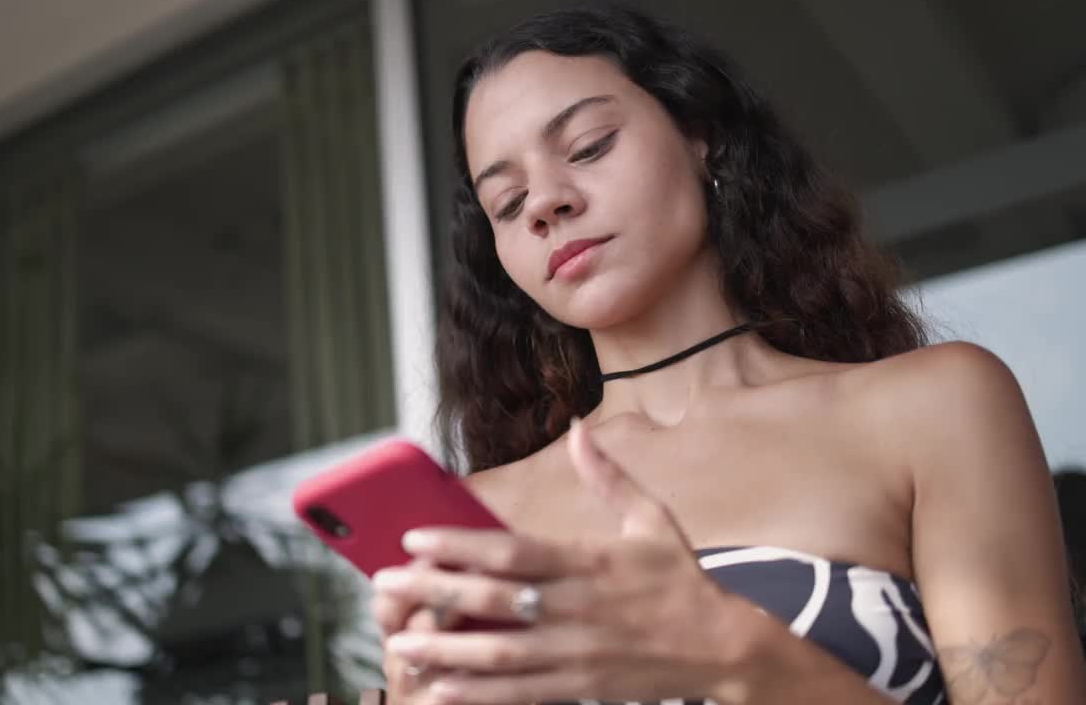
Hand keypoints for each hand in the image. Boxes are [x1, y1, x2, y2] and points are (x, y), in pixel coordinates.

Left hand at [371, 418, 759, 704]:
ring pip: (501, 655)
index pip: (514, 550)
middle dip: (434, 593)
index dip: (460, 545)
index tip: (414, 538)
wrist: (723, 648)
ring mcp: (578, 653)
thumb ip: (609, 476)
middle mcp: (578, 608)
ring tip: (399, 642)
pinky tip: (440, 690)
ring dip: (445, 648)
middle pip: (495, 600)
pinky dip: (478, 696)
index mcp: (590, 561)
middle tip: (385, 586)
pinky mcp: (582, 688)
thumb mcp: (653, 518)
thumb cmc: (681, 580)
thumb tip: (578, 429)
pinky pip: (522, 695)